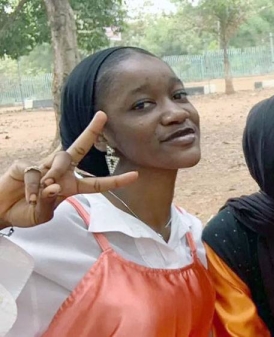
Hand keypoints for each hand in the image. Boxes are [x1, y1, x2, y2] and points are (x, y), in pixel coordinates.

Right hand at [0, 111, 137, 227]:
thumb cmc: (24, 213)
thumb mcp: (43, 215)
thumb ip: (51, 202)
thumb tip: (54, 186)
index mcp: (70, 186)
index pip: (97, 183)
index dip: (116, 181)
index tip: (135, 175)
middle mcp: (59, 172)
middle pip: (78, 148)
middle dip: (91, 131)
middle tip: (102, 115)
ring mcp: (42, 166)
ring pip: (60, 159)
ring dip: (55, 174)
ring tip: (46, 189)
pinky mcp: (24, 165)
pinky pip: (35, 173)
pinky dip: (34, 187)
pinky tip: (30, 196)